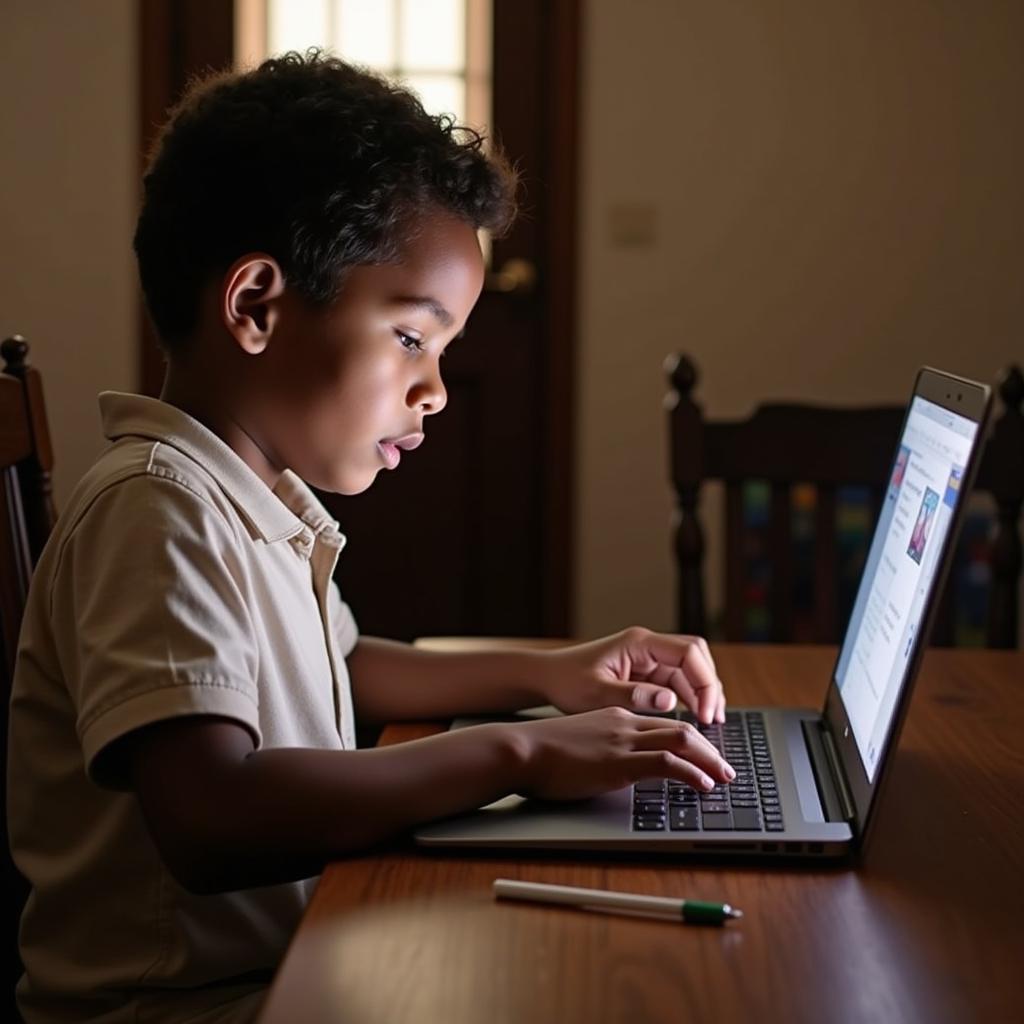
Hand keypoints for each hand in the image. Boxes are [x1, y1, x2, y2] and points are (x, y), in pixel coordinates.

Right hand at [508, 706, 735, 800]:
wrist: (520, 749)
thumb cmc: (539, 752)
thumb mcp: (578, 744)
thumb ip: (600, 750)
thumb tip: (611, 769)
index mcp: (615, 717)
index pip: (663, 724)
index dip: (689, 739)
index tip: (703, 755)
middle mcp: (625, 723)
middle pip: (680, 729)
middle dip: (709, 749)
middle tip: (726, 769)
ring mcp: (623, 741)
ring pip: (682, 741)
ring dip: (710, 760)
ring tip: (724, 778)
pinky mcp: (619, 762)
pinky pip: (667, 763)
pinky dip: (691, 773)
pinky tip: (702, 785)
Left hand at [538, 627, 725, 723]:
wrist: (549, 678)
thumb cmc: (568, 682)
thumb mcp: (598, 693)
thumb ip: (634, 696)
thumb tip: (670, 701)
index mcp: (639, 643)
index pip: (689, 652)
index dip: (703, 681)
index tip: (704, 712)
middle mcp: (648, 646)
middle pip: (696, 658)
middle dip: (709, 686)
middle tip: (713, 719)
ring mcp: (648, 658)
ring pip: (690, 670)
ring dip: (702, 693)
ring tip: (710, 722)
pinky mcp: (646, 672)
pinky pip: (677, 681)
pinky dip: (689, 698)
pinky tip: (694, 717)